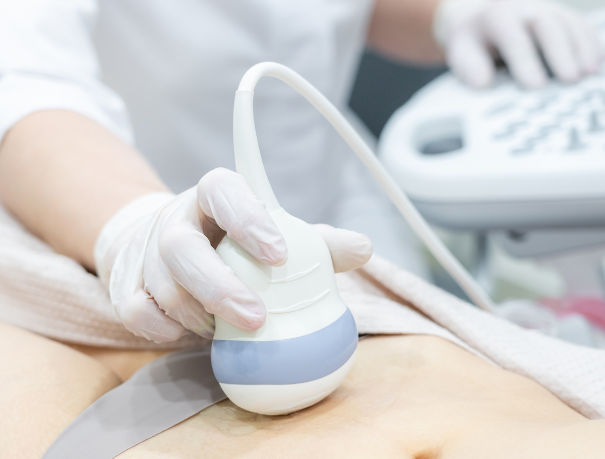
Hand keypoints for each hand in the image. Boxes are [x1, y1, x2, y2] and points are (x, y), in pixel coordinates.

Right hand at [94, 168, 372, 342]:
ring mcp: (145, 253)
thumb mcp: (276, 234)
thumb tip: (364, 248)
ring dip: (199, 316)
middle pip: (182, 248)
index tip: (279, 254)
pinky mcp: (126, 286)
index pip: (222, 190)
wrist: (164, 244)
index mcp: (213, 195)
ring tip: (229, 330)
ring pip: (162, 286)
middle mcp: (175, 219)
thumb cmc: (236, 242)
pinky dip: (165, 330)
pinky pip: (137, 312)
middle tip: (257, 318)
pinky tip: (191, 336)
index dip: (248, 219)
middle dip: (220, 287)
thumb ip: (318, 243)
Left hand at [434, 0, 603, 88]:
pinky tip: (599, 63)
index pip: (513, 37)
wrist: (479, 14)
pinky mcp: (563, 15)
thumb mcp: (461, 51)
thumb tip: (483, 83)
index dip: (525, 61)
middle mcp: (524, 7)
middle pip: (546, 24)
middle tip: (570, 80)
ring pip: (569, 22)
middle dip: (560, 52)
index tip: (535, 86)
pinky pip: (582, 24)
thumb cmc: (473, 41)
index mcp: (496, 16)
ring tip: (591, 74)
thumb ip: (470, 66)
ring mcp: (547, 8)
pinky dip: (592, 43)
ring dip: (582, 48)